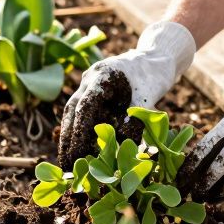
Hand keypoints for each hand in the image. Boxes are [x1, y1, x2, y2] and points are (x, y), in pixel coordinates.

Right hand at [58, 21, 195, 165]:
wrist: (157, 58)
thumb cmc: (154, 74)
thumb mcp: (148, 96)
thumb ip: (134, 118)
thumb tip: (123, 145)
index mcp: (101, 75)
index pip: (84, 106)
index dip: (79, 131)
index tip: (77, 154)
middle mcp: (90, 79)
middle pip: (72, 110)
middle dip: (68, 139)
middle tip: (66, 165)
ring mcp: (89, 85)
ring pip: (74, 113)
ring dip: (71, 137)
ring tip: (70, 163)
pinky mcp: (94, 94)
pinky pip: (84, 114)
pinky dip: (83, 132)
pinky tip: (83, 151)